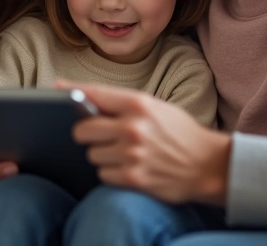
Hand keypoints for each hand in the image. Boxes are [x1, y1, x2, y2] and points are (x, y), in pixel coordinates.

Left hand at [59, 80, 230, 205]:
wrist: (209, 165)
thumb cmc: (180, 134)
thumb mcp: (157, 108)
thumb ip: (124, 106)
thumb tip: (86, 101)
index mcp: (139, 104)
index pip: (95, 94)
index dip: (72, 91)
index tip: (57, 89)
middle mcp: (133, 127)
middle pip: (83, 129)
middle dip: (87, 134)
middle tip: (100, 136)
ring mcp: (132, 153)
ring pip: (92, 154)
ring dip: (102, 156)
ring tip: (124, 154)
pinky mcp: (133, 177)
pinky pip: (103, 174)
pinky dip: (112, 173)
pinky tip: (130, 168)